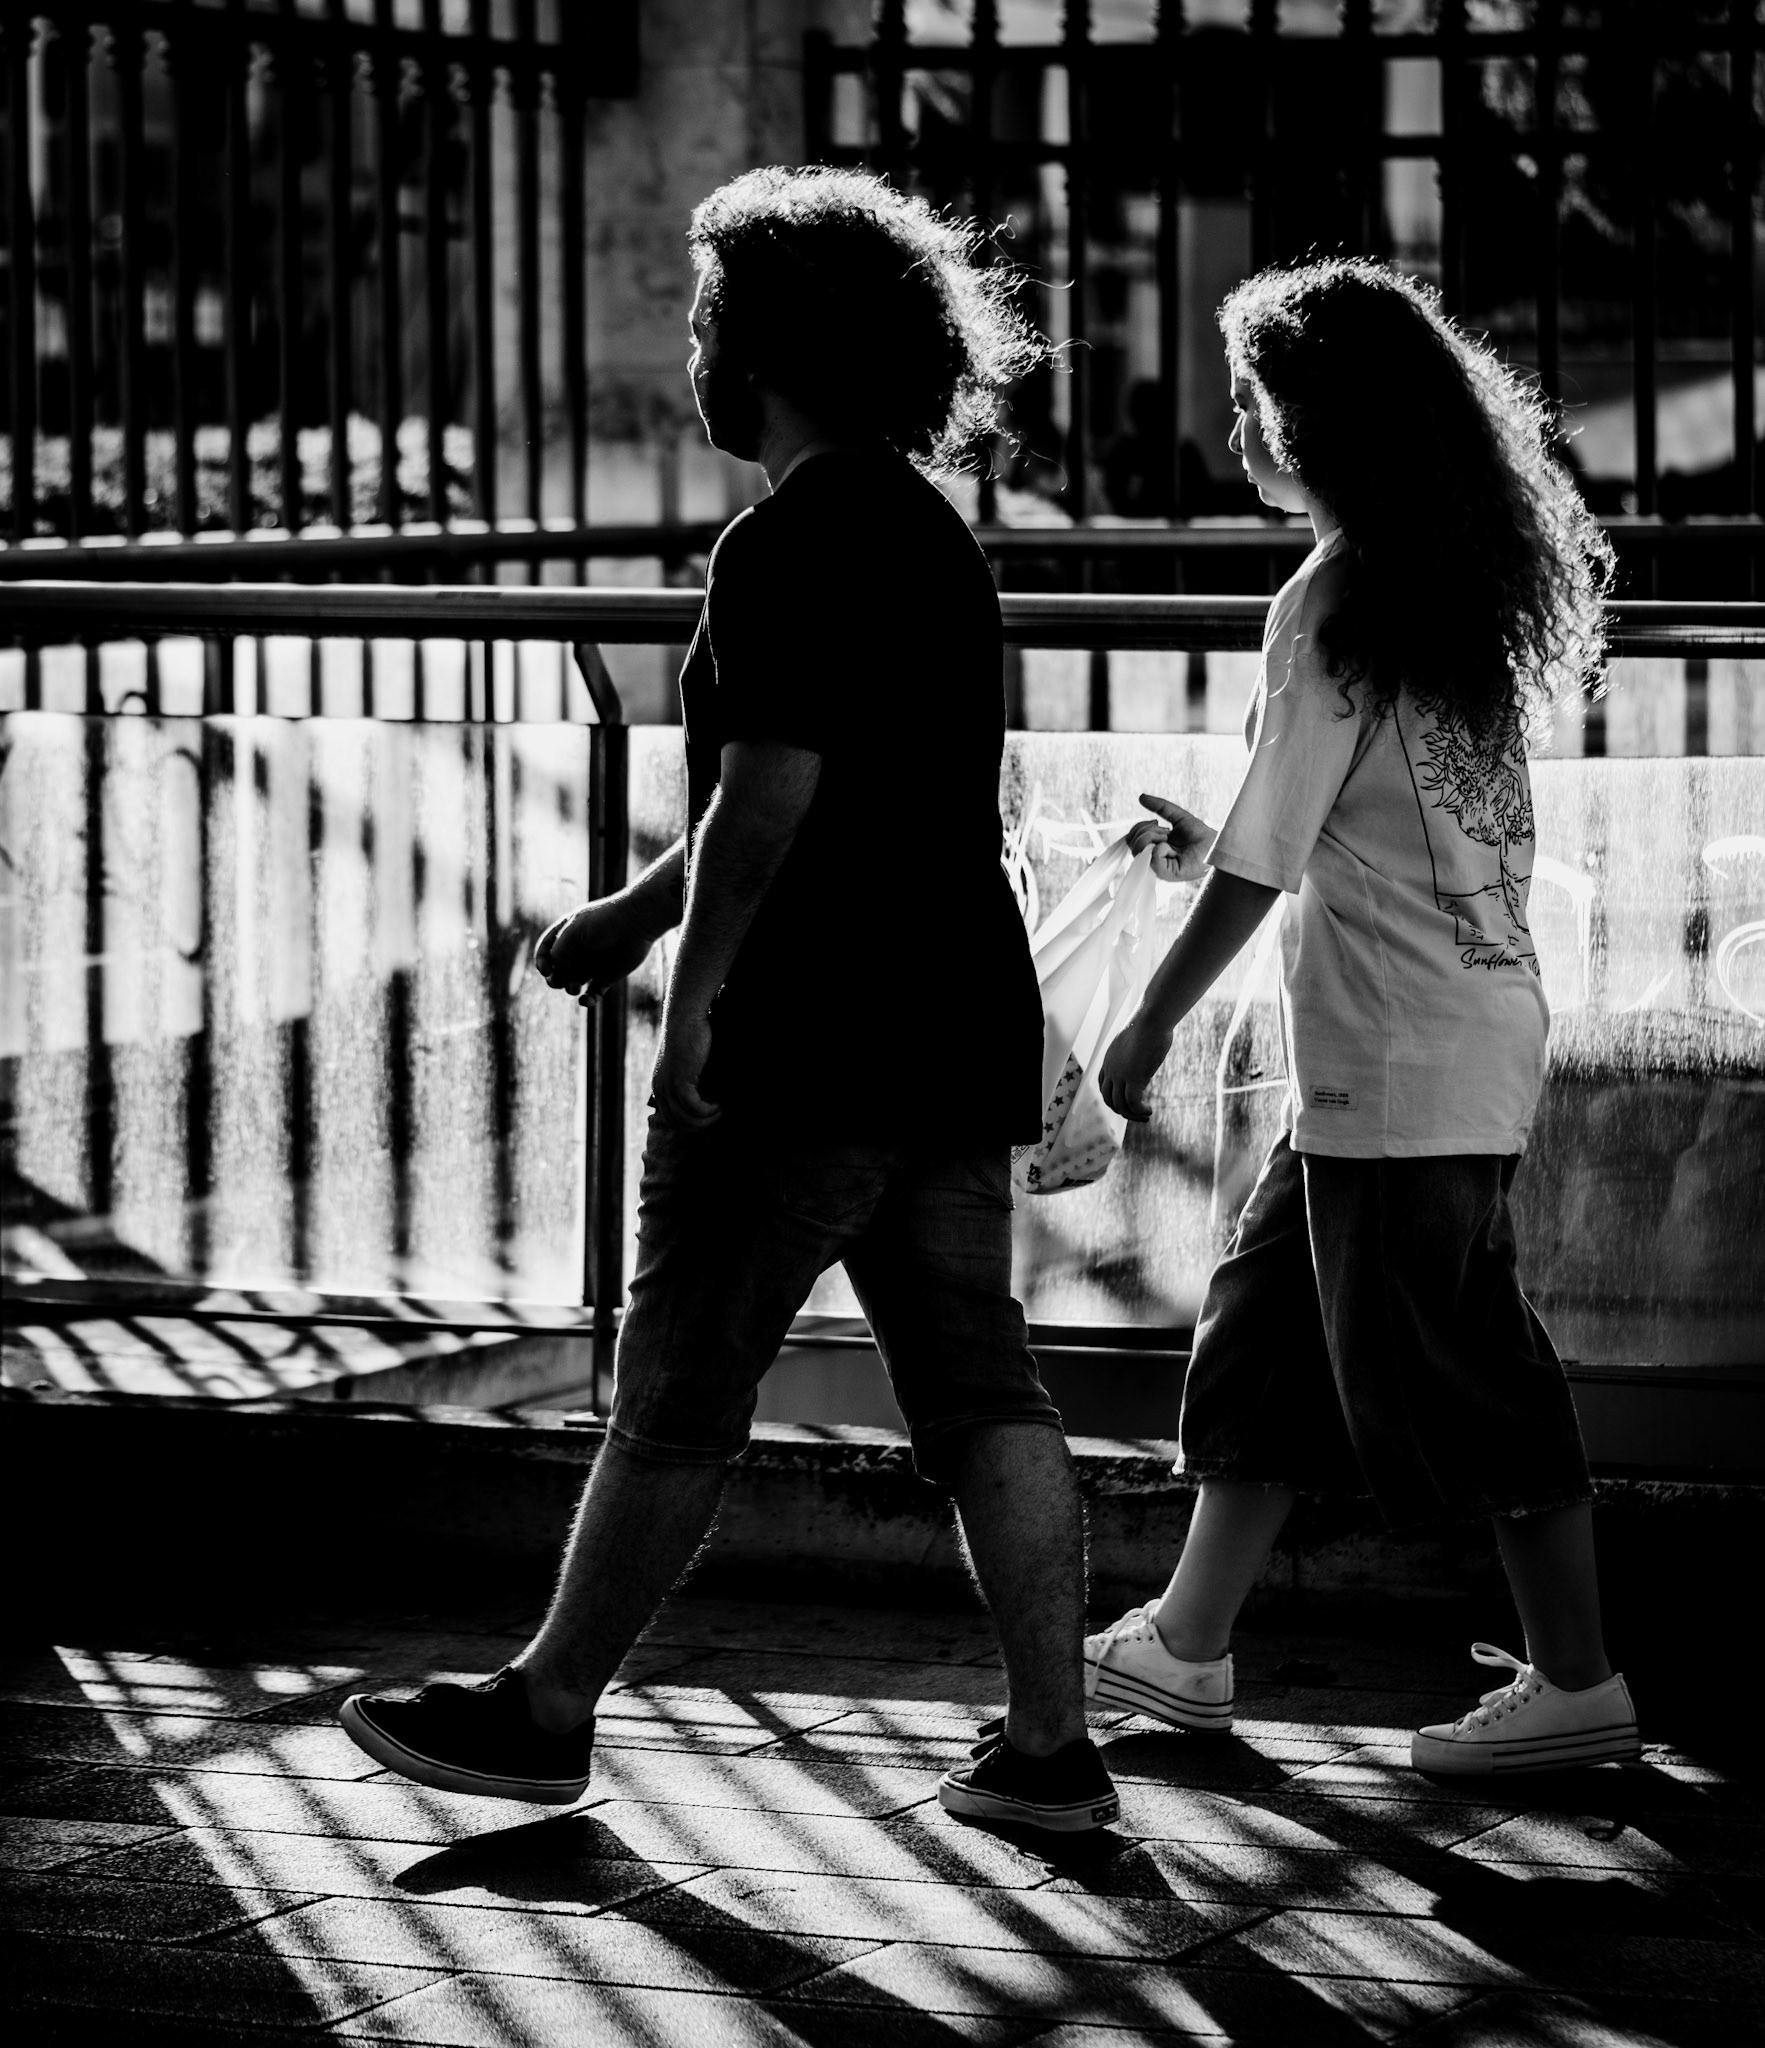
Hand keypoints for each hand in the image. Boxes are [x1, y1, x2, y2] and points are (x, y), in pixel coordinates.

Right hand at [534, 898, 653, 1005]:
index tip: (545, 970)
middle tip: (558, 981)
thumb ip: (558, 954)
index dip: (541, 962)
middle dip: (553, 979)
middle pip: (557, 970)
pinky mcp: (607, 977)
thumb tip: (553, 976)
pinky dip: (588, 1001)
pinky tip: (586, 1001)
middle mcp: (578, 950)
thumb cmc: (602, 923)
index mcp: (566, 934)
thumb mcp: (573, 934)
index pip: (545, 951)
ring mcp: (592, 964)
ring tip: (575, 987)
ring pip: (572, 984)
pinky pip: (593, 994)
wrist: (635, 924)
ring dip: (569, 988)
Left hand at [651, 1007, 720, 1129]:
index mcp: (659, 1086)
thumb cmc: (690, 1034)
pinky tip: (719, 1103)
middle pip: (678, 1123)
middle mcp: (660, 1089)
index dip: (691, 1122)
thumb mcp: (687, 1062)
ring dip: (706, 1119)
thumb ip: (691, 1079)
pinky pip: (695, 1108)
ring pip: (687, 1119)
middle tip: (717, 1116)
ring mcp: (668, 1086)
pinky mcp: (680, 1081)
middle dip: (699, 1125)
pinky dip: (709, 1110)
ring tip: (720, 1110)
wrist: (685, 1016)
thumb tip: (707, 1094)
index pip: (671, 1118)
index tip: (708, 1117)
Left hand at [1098, 1009, 1172, 1123]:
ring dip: (1132, 1115)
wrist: (1150, 1019)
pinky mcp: (1134, 1078)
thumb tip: (1148, 1044)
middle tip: (1138, 1113)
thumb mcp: (1138, 1036)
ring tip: (1146, 1116)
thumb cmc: (1150, 1022)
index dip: (1112, 1096)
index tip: (1127, 1101)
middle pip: (1108, 1098)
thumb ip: (1138, 1046)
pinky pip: (1132, 1104)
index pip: (1103, 1084)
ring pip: (1120, 1105)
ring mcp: (1120, 1075)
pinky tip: (1149, 1111)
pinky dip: (1139, 1111)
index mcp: (1110, 1059)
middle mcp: (1111, 1069)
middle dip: (1121, 1110)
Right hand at [1127, 792, 1214, 884]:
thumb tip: (1141, 797)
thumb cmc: (1199, 834)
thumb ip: (1160, 806)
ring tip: (1169, 840)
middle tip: (1166, 833)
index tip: (1157, 823)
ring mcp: (1156, 867)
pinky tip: (1174, 851)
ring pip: (1139, 849)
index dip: (1140, 827)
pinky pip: (1152, 857)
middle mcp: (1151, 858)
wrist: (1215, 845)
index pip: (1132, 837)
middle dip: (1148, 830)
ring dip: (1154, 837)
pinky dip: (1162, 848)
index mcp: (1152, 847)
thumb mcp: (1177, 816)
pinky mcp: (1164, 874)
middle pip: (1132, 841)